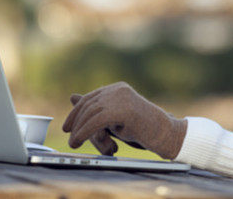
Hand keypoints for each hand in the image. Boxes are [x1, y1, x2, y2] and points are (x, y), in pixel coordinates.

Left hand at [62, 82, 186, 159]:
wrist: (165, 134)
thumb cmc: (142, 129)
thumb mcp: (115, 120)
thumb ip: (97, 110)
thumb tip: (72, 96)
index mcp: (117, 89)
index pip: (90, 98)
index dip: (76, 113)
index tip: (67, 127)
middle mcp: (118, 89)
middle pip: (89, 105)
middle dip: (76, 122)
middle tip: (70, 138)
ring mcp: (121, 97)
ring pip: (91, 113)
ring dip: (80, 130)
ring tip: (74, 144)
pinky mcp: (124, 109)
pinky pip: (97, 121)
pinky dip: (84, 132)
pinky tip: (78, 140)